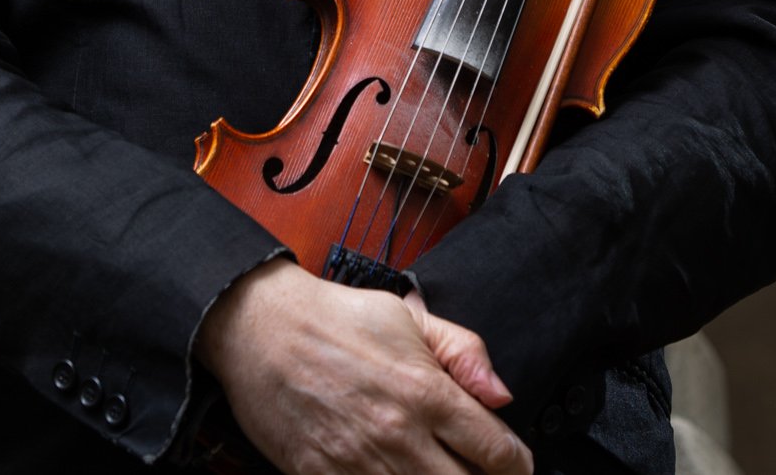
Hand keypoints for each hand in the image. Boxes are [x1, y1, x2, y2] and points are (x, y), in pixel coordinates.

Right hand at [195, 260, 531, 474]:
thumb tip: (502, 395)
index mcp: (426, 392)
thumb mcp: (409, 316)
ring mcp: (360, 464)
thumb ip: (464, 352)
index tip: (515, 465)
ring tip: (434, 468)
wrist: (258, 329)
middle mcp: (399, 434)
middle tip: (476, 470)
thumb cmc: (334, 319)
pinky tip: (394, 474)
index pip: (498, 452)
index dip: (517, 465)